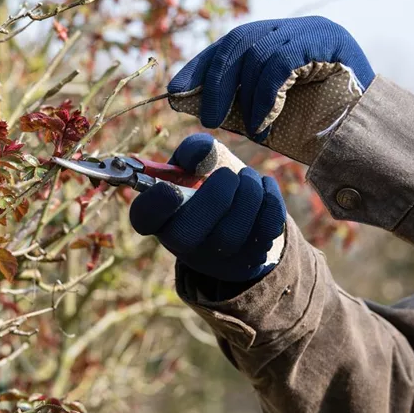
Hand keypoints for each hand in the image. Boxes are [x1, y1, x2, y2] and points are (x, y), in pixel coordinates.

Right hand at [129, 134, 285, 281]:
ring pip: (230, 234)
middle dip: (215, 197)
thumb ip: (194, 151)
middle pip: (187, 234)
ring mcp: (214, 259)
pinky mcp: (247, 262)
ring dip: (247, 195)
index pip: (144, 218)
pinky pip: (262, 234)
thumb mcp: (196, 163)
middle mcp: (181, 244)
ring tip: (248, 177)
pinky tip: (263, 187)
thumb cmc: (209, 182)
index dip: (154, 206)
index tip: (170, 188)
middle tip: (228, 175)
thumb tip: (200, 152)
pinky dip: (269, 202)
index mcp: (159, 215)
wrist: (239, 210)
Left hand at [167, 16, 373, 163]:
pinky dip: (265, 95)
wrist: (371, 137)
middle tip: (206, 117)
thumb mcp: (266, 114)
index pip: (229, 44)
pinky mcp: (326, 38)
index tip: (174, 90)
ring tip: (250, 128)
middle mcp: (292, 28)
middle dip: (214, 81)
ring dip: (245, 96)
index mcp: (276, 41)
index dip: (200, 65)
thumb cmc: (318, 129)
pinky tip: (264, 121)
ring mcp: (310, 29)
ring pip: (256, 51)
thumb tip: (187, 102)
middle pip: (237, 41)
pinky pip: (279, 62)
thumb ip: (235, 103)